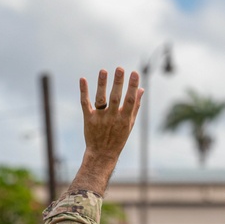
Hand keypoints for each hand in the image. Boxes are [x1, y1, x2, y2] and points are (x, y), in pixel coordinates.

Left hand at [70, 67, 143, 193]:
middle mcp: (112, 118)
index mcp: (124, 119)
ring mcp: (100, 118)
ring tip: (103, 71)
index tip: (135, 73)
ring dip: (102, 84)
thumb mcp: (129, 124)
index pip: (130, 100)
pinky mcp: (89, 119)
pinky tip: (83, 79)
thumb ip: (135, 107)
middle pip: (116, 98)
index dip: (133, 86)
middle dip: (118, 83)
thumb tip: (141, 89)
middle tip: (120, 68)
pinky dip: (84, 92)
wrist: (102, 154)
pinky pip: (85, 103)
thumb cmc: (118, 137)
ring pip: (101, 99)